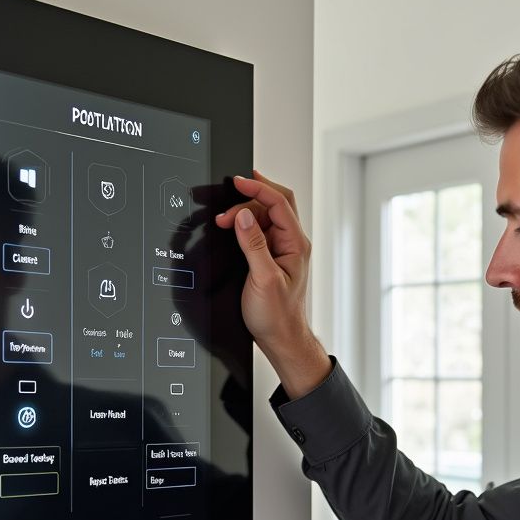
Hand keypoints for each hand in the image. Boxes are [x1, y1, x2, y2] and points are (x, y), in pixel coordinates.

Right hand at [215, 171, 330, 397]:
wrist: (281, 339)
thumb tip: (244, 217)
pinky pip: (257, 233)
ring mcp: (282, 250)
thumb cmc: (278, 316)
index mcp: (296, 244)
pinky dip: (242, 227)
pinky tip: (230, 231)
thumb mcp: (263, 279)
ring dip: (242, 215)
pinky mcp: (270, 258)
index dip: (258, 188)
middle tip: (224, 208)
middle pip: (273, 204)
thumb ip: (254, 245)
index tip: (237, 181)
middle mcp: (291, 243)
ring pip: (263, 218)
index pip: (279, 203)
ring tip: (222, 223)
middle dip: (248, 199)